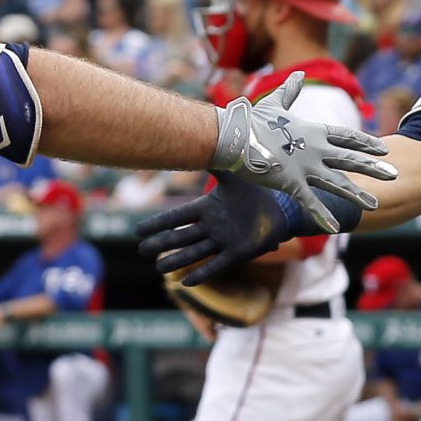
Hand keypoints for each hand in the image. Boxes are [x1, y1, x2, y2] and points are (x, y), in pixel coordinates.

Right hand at [137, 172, 295, 284]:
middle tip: (142, 250)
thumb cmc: (256, 192)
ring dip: (177, 260)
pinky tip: (186, 282)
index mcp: (207, 208)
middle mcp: (211, 226)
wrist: (281, 208)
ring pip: (194, 252)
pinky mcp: (237, 253)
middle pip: (181, 236)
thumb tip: (203, 138)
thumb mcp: (235, 174)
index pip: (178, 216)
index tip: (139, 230)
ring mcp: (223, 240)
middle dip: (162, 243)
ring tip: (159, 269)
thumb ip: (218, 161)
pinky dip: (202, 273)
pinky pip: (217, 264)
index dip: (159, 223)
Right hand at [211, 73, 395, 232]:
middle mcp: (315, 148)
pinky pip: (311, 202)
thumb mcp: (274, 102)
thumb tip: (298, 74)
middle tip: (395, 173)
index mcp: (313, 130)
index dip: (366, 143)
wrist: (234, 134)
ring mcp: (305, 166)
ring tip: (375, 205)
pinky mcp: (291, 182)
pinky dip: (323, 216)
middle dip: (374, 167)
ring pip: (338, 183)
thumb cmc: (251, 119)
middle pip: (351, 159)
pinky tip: (336, 228)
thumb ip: (290, 91)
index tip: (383, 149)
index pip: (347, 137)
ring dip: (357, 195)